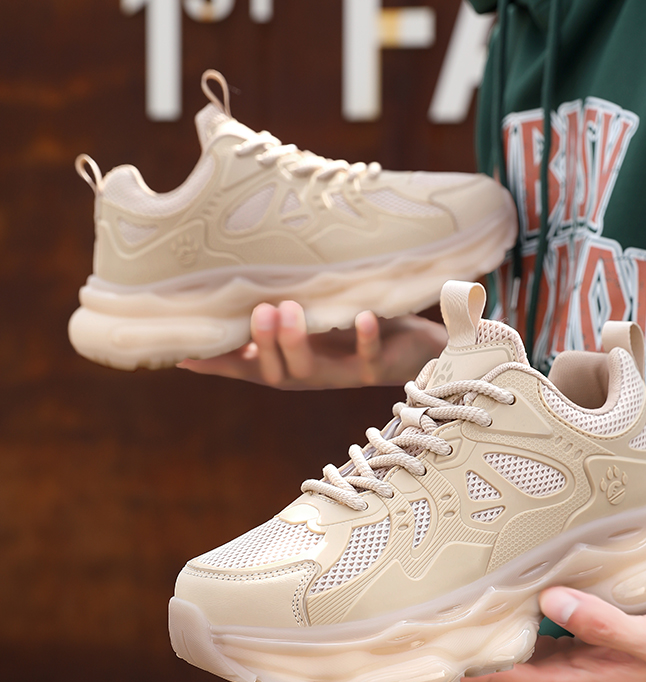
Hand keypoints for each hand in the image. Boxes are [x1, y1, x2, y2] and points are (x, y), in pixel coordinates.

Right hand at [177, 302, 447, 389]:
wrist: (414, 345)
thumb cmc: (353, 327)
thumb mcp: (314, 317)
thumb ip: (280, 313)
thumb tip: (237, 296)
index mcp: (292, 362)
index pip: (248, 367)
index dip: (219, 364)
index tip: (185, 354)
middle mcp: (312, 373)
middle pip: (275, 373)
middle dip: (263, 344)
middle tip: (260, 310)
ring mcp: (342, 374)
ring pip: (310, 371)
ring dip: (297, 342)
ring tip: (289, 308)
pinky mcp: (376, 369)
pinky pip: (367, 358)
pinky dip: (365, 338)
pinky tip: (364, 317)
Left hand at [428, 587, 645, 681]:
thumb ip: (603, 622)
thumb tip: (553, 601)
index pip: (500, 681)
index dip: (460, 674)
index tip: (422, 660)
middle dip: (446, 677)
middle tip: (400, 655)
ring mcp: (557, 673)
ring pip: (495, 674)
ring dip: (460, 663)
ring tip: (420, 641)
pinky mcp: (563, 657)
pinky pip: (514, 657)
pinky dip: (487, 648)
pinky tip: (471, 627)